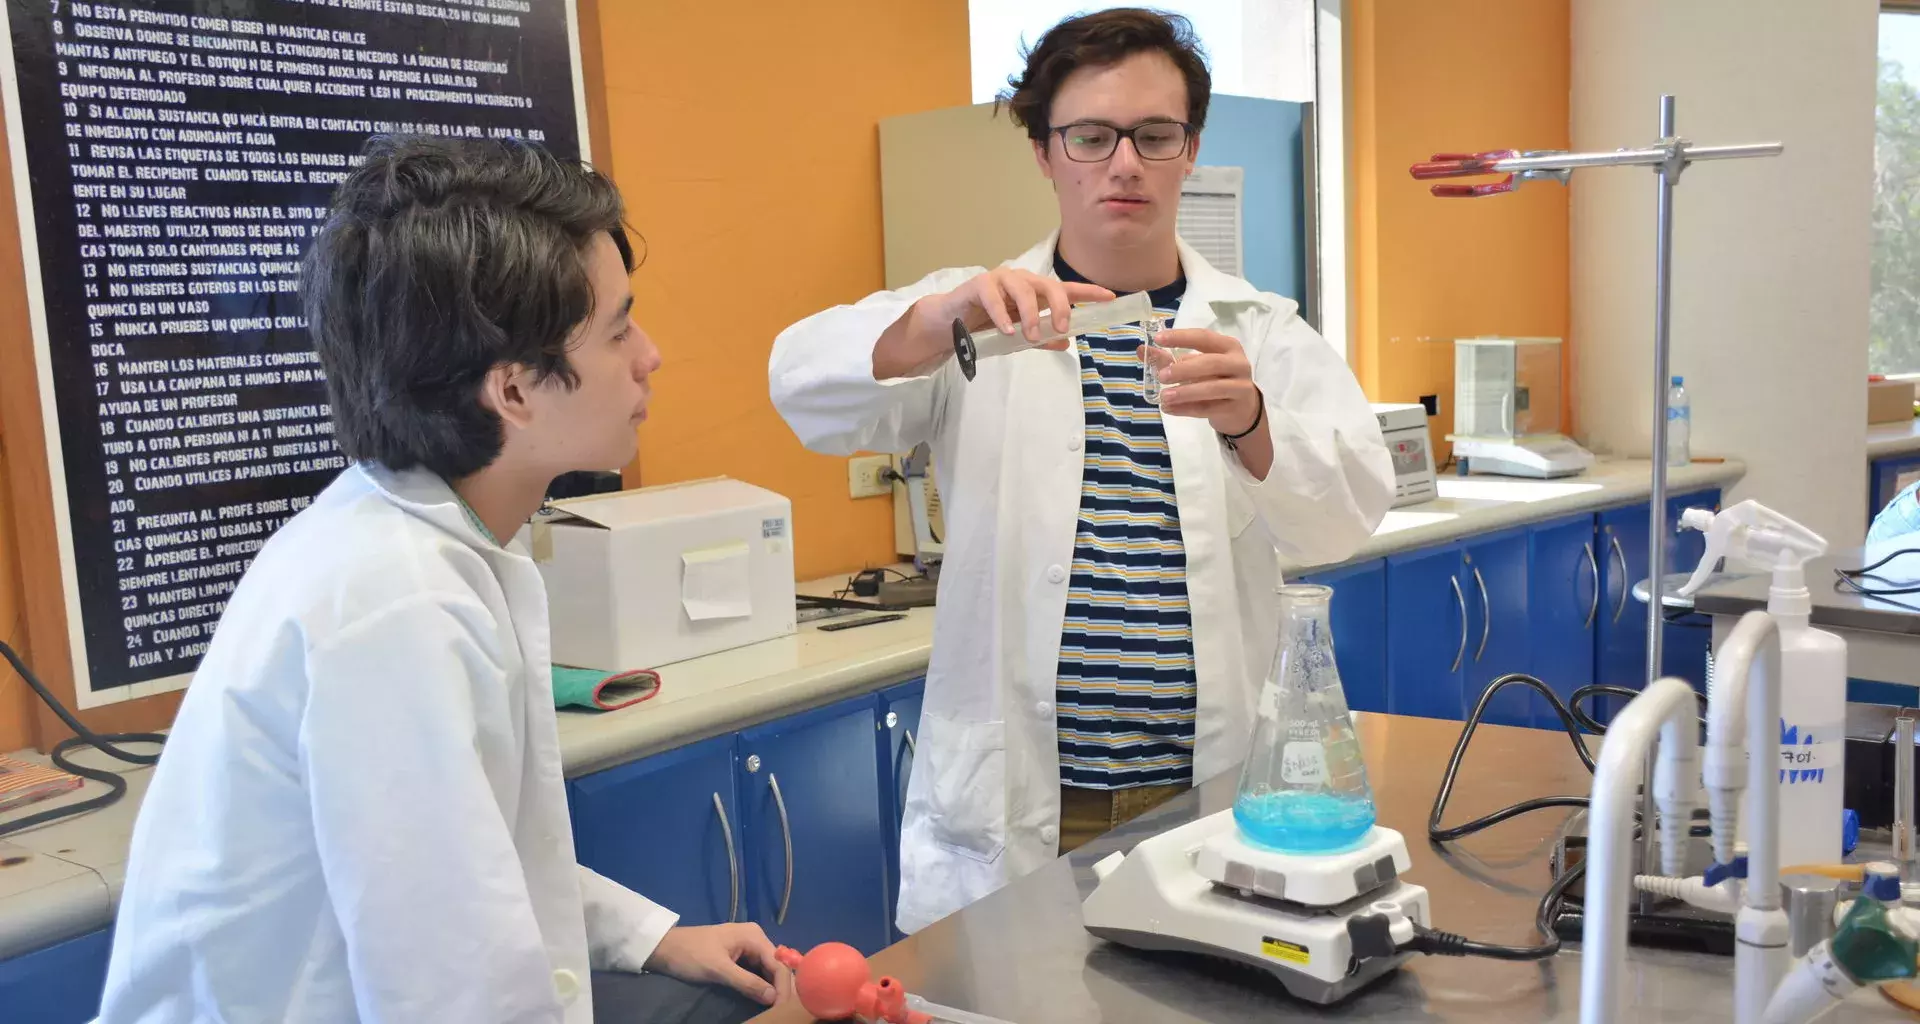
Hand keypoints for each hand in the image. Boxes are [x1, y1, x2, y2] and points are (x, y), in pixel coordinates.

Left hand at [644, 923, 793, 1006]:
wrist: (664, 948)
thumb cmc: (690, 954)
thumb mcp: (718, 969)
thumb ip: (747, 983)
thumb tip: (773, 998)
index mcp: (754, 936)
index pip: (778, 964)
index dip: (783, 987)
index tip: (783, 1009)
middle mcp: (755, 939)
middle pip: (775, 966)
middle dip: (780, 988)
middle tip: (781, 1011)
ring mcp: (747, 947)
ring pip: (768, 970)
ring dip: (772, 988)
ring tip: (776, 1007)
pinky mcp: (739, 956)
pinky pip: (757, 972)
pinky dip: (761, 985)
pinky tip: (764, 998)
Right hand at [874, 269, 1113, 378]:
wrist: (950, 324)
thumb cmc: (986, 326)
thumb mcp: (1018, 337)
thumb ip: (1041, 338)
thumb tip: (1066, 343)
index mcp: (1033, 293)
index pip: (1065, 290)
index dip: (1088, 292)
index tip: (1110, 298)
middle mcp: (1020, 281)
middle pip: (1048, 285)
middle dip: (1060, 305)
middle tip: (1063, 327)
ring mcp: (999, 280)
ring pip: (1023, 289)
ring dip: (1030, 314)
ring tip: (1029, 336)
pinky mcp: (978, 285)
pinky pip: (993, 297)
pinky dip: (1002, 314)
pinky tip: (1007, 330)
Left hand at [1142, 328, 1262, 435]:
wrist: (1243, 408)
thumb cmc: (1216, 379)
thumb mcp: (1197, 365)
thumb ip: (1170, 358)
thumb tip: (1142, 350)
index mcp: (1227, 346)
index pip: (1203, 337)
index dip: (1181, 337)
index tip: (1158, 339)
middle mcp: (1238, 363)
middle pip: (1211, 363)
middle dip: (1184, 369)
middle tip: (1161, 376)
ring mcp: (1240, 386)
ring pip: (1212, 388)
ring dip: (1186, 392)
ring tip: (1164, 397)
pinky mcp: (1235, 408)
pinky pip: (1209, 408)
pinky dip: (1187, 409)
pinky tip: (1169, 409)